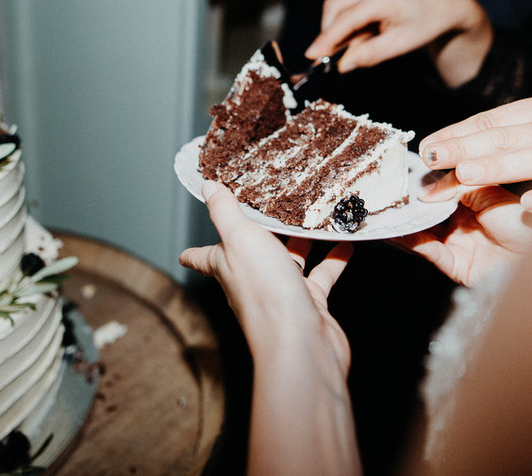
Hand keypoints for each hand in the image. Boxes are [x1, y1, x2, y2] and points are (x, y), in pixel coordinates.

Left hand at [180, 181, 352, 371]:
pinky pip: (321, 276)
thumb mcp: (240, 239)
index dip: (195, 251)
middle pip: (251, 254)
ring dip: (300, 242)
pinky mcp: (309, 303)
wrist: (300, 344)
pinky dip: (333, 259)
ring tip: (313, 217)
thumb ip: (225, 212)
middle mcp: (251, 281)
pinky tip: (345, 244)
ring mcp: (281, 293)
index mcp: (228, 266)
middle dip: (259, 234)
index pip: (204, 257)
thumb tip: (207, 188)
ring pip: (289, 261)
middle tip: (270, 209)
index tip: (186, 250)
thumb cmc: (265, 295)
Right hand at [306, 0, 492, 86]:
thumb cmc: (425, 25)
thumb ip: (369, 55)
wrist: (444, 5)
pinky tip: (364, 34)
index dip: (325, 39)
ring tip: (360, 44)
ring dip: (338, 28)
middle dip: (329, 33)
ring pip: (337, 6)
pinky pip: (346, 4)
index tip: (310, 55)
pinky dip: (347, 22)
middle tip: (330, 57)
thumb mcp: (400, 45)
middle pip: (334, 8)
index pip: (345, 20)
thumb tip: (342, 66)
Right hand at [392, 185, 531, 285]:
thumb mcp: (489, 192)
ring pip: (421, 232)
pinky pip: (430, 252)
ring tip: (385, 214)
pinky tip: (402, 233)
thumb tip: (425, 189)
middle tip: (385, 193)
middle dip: (405, 204)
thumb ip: (458, 185)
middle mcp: (460, 221)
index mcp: (470, 200)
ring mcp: (456, 243)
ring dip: (404, 224)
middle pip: (425, 212)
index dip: (420, 182)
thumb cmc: (526, 221)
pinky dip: (414, 243)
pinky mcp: (456, 265)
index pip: (438, 189)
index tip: (400, 173)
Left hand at [418, 96, 531, 212]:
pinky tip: (528, 207)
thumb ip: (486, 144)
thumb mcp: (527, 138)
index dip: (454, 134)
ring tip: (466, 175)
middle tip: (433, 159)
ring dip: (499, 167)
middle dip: (464, 149)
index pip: (488, 121)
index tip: (424, 149)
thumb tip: (434, 154)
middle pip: (504, 138)